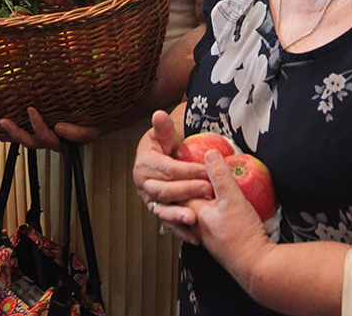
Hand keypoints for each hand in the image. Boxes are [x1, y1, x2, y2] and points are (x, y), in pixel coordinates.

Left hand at [0, 107, 101, 150]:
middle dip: (15, 133)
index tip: (31, 109)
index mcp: (60, 142)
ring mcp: (42, 135)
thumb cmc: (94, 125)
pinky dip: (8, 131)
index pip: (45, 137)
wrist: (98, 121)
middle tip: (3, 120)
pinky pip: (22, 130)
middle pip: (29, 141)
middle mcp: (48, 140)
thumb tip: (59, 127)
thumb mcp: (91, 131)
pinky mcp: (39, 127)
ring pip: (23, 138)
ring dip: (7, 134)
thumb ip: (78, 133)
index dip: (37, 125)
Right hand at [133, 110, 212, 244]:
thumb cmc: (164, 144)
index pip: (167, 169)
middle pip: (166, 191)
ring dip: (178, 216)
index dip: (187, 171)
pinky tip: (194, 237)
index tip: (206, 171)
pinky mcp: (158, 212)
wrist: (160, 158)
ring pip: (163, 210)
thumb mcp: (163, 133)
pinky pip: (167, 224)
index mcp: (144, 164)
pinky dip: (180, 232)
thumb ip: (162, 126)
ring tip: (194, 219)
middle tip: (208, 191)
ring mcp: (149, 200)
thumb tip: (158, 114)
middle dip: (188, 192)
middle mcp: (143, 184)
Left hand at [186, 150, 274, 285]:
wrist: (255, 265)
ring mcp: (206, 235)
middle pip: (185, 201)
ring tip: (202, 185)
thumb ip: (220, 176)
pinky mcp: (218, 241)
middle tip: (188, 171)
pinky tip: (217, 206)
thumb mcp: (231, 199)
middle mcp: (195, 225)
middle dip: (185, 186)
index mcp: (194, 213)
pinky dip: (207, 209)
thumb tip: (209, 153)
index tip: (183, 160)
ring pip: (195, 211)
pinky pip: (206, 220)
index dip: (181, 174)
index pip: (180, 189)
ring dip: (197, 199)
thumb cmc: (241, 234)